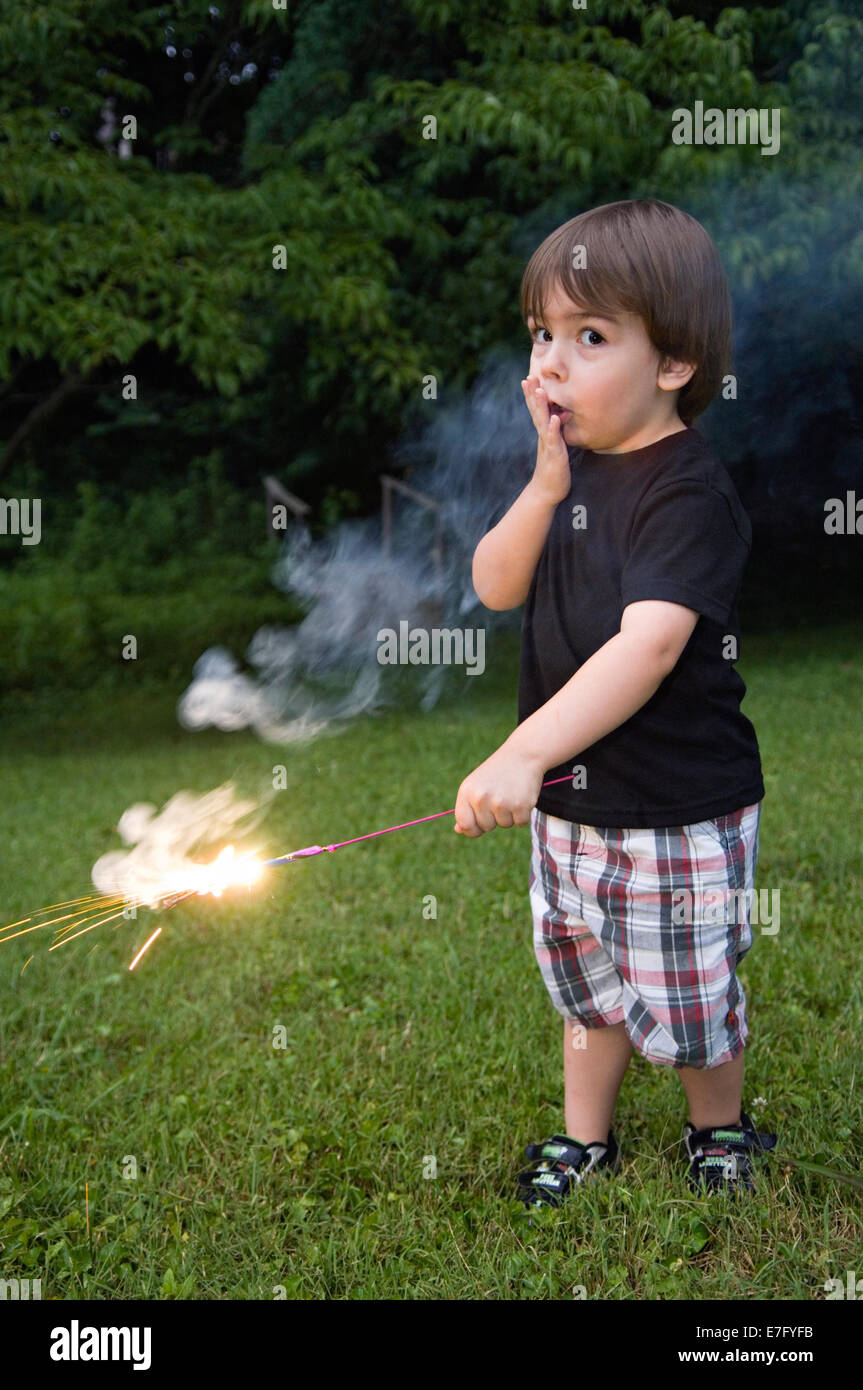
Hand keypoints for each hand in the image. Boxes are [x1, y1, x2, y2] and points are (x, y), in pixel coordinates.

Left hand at [454, 743, 544, 837]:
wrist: (522, 755)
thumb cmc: (496, 773)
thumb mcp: (476, 785)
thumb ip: (466, 808)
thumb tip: (459, 829)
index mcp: (466, 792)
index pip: (465, 824)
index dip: (472, 830)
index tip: (478, 827)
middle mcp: (481, 798)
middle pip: (486, 827)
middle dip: (494, 818)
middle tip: (500, 797)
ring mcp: (500, 803)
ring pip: (504, 825)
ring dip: (510, 815)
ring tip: (511, 794)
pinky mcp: (520, 805)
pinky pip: (520, 822)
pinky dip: (523, 814)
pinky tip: (521, 796)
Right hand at [522, 375, 571, 505]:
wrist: (547, 492)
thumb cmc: (553, 468)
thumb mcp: (556, 445)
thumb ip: (556, 430)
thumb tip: (559, 415)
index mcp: (544, 432)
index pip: (536, 410)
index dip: (532, 394)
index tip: (529, 377)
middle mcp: (543, 436)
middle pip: (536, 412)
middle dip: (532, 395)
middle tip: (528, 377)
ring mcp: (547, 445)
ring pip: (542, 422)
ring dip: (540, 407)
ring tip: (539, 391)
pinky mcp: (554, 455)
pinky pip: (553, 440)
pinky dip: (553, 429)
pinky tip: (553, 419)